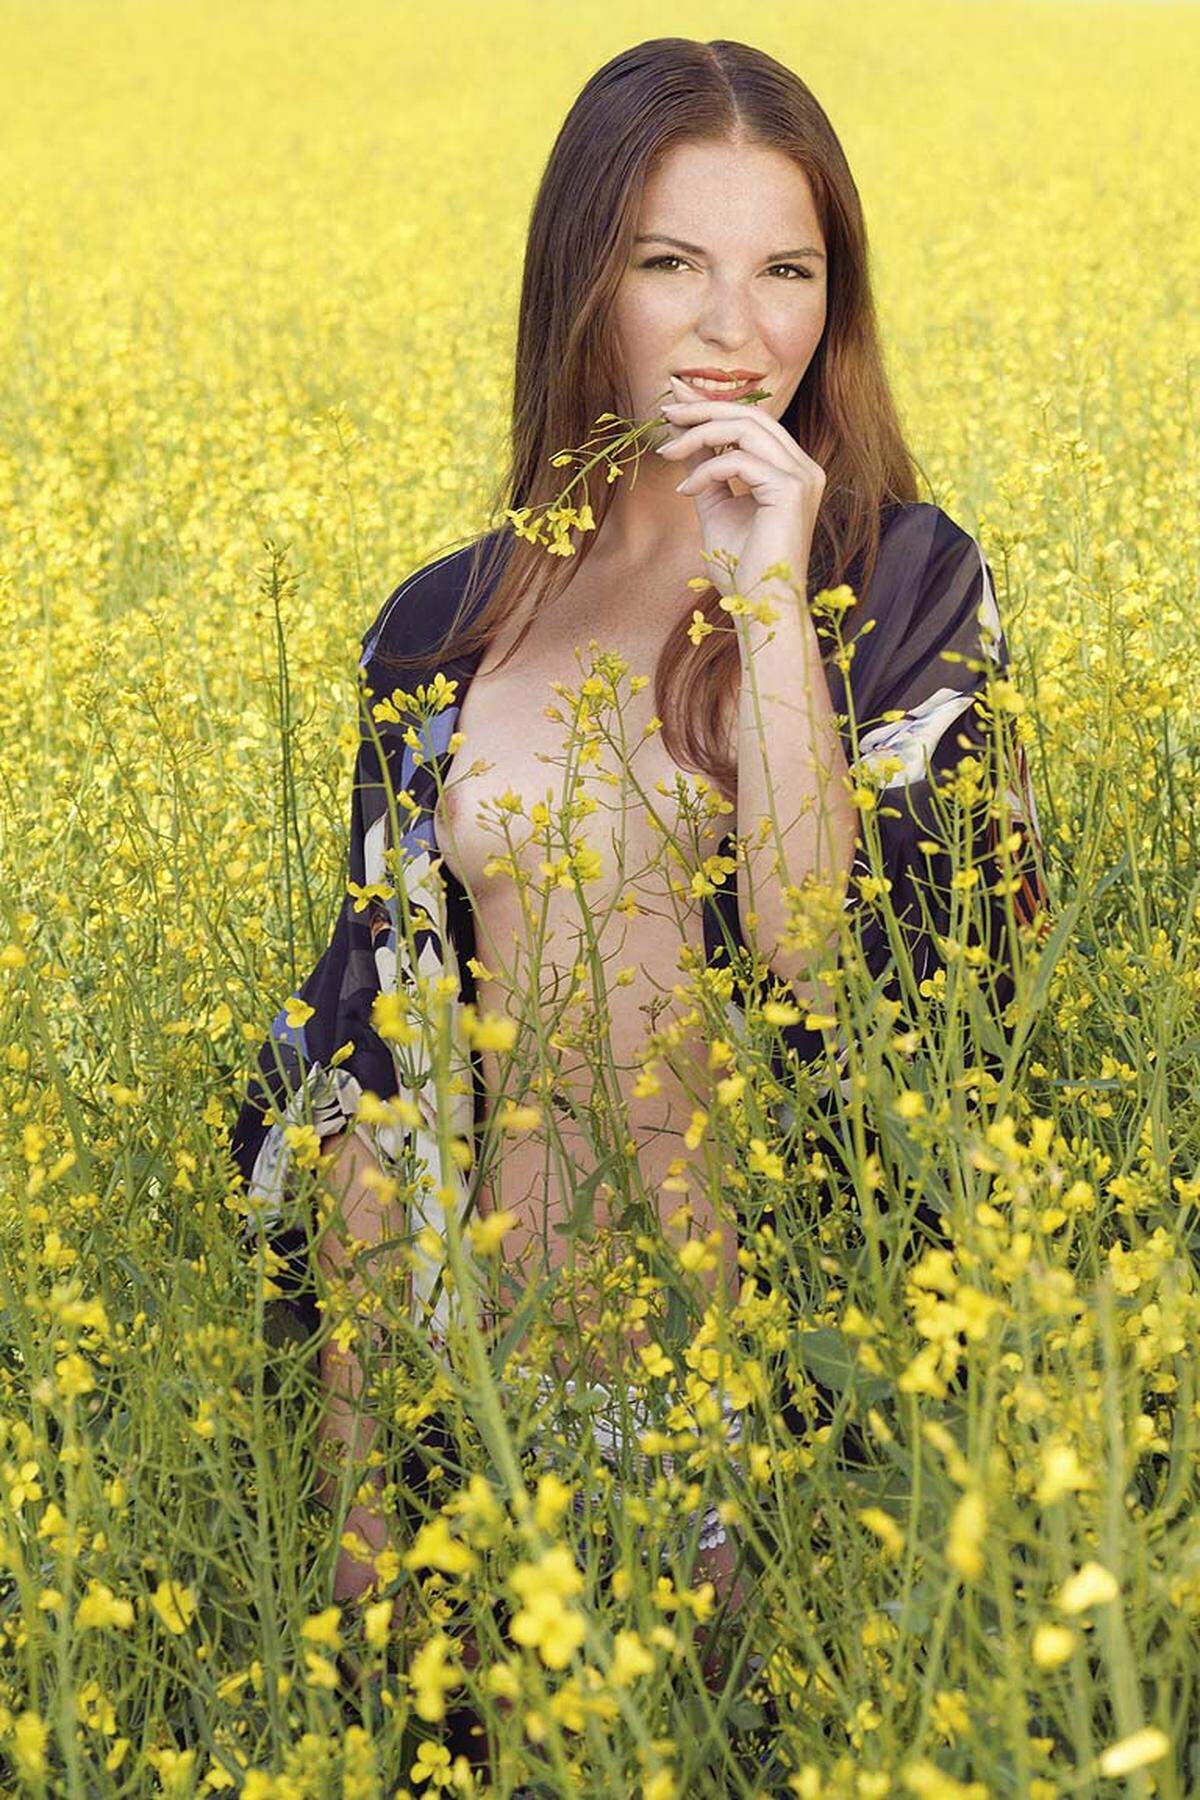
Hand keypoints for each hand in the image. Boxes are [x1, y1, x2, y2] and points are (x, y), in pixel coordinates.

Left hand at [656, 371, 824, 607]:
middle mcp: (804, 467)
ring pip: (745, 429)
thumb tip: (683, 433)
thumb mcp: (715, 505)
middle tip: (665, 411)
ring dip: (698, 435)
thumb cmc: (741, 567)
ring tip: (666, 452)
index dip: (713, 407)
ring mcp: (802, 476)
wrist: (760, 607)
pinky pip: (739, 461)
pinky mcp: (790, 489)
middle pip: (751, 415)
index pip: (753, 422)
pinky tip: (685, 491)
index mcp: (792, 469)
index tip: (674, 404)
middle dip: (703, 409)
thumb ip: (704, 468)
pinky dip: (706, 471)